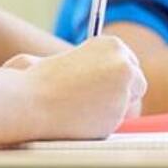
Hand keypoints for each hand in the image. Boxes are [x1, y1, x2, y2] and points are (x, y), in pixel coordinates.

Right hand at [6, 35, 146, 138]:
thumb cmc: (37, 80)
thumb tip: (97, 76)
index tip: (103, 84)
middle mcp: (124, 63)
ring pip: (129, 104)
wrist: (31, 101)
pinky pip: (117, 122)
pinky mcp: (120, 114)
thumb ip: (86, 64)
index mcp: (111, 44)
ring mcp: (124, 89)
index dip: (115, 76)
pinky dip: (103, 124)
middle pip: (137, 81)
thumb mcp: (64, 59)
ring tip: (82, 108)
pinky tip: (81, 119)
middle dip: (122, 92)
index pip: (128, 62)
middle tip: (97, 100)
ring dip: (112, 108)